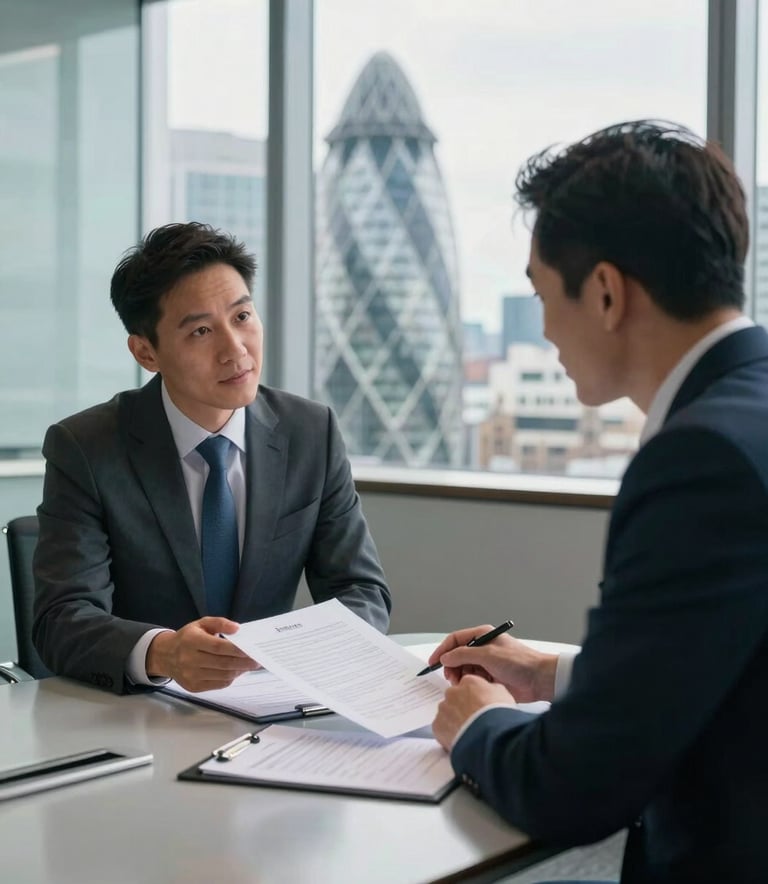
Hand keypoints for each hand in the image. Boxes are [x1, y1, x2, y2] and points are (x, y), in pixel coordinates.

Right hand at [146, 617, 258, 690]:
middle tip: (258, 660)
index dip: (237, 650)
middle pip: (223, 663)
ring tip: (250, 665)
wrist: (165, 656)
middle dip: (244, 662)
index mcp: (191, 641)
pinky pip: (218, 684)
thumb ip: (220, 623)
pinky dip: (231, 678)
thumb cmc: (187, 637)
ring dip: (239, 671)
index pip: (218, 647)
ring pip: (222, 676)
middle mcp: (189, 660)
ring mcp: (191, 676)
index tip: (252, 650)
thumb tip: (237, 628)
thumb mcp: (201, 623)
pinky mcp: (193, 687)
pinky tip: (237, 671)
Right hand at [428, 625, 557, 701]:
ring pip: (464, 669)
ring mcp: (487, 663)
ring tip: (464, 684)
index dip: (442, 650)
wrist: (539, 680)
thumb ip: (463, 655)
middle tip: (451, 678)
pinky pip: (473, 680)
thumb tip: (445, 658)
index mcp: (482, 635)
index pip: (455, 640)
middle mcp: (483, 647)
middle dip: (452, 666)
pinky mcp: (490, 677)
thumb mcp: (488, 655)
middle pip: (457, 655)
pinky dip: (470, 684)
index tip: (433, 663)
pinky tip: (474, 688)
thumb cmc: (518, 662)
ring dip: (461, 676)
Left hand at [433, 675, 515, 749]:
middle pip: (455, 698)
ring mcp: (444, 709)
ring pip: (447, 713)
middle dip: (462, 708)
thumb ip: (491, 689)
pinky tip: (461, 739)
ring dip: (454, 721)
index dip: (474, 697)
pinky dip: (448, 734)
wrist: (490, 735)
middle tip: (473, 720)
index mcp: (468, 682)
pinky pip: (441, 728)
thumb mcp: (502, 693)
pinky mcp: (437, 725)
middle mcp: (453, 692)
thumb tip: (489, 692)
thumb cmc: (498, 715)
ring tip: (468, 732)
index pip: (467, 685)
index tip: (478, 706)